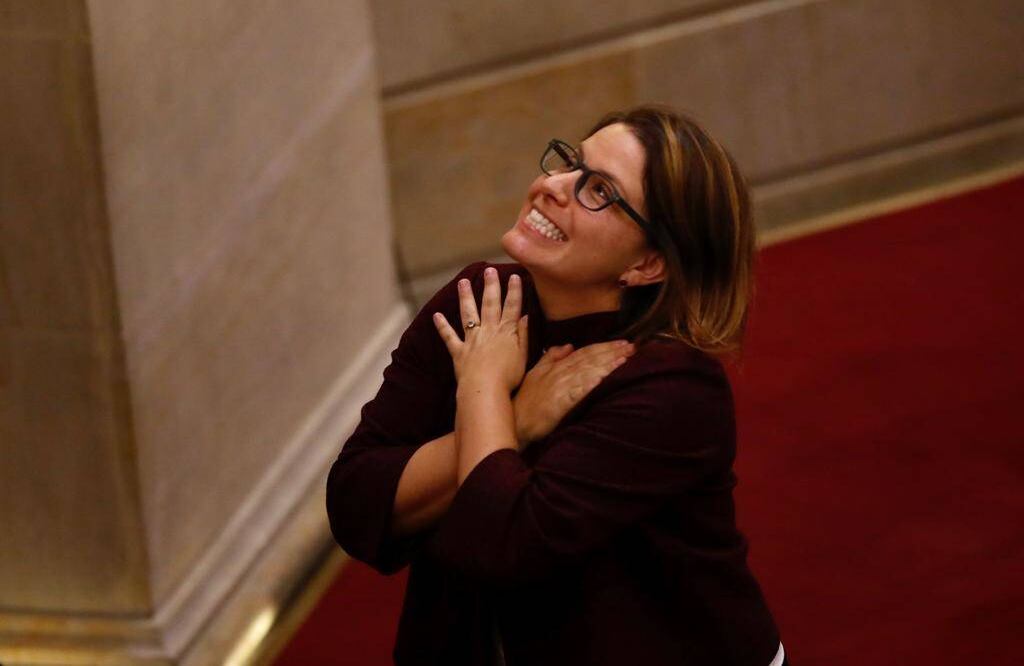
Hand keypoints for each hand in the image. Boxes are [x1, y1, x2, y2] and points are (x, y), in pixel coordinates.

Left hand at [432, 267, 527, 392]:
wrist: (485, 390)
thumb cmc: (509, 377)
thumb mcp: (523, 356)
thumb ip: (524, 335)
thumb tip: (525, 316)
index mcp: (506, 332)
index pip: (512, 307)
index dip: (514, 291)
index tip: (514, 276)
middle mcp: (488, 331)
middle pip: (490, 304)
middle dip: (490, 286)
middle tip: (489, 270)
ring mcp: (472, 340)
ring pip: (468, 314)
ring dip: (465, 297)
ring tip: (462, 283)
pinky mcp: (459, 352)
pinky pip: (449, 337)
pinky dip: (442, 326)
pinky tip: (436, 315)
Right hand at [513, 339, 635, 446]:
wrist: (514, 423)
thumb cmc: (524, 401)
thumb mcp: (535, 374)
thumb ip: (551, 358)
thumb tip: (569, 345)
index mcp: (556, 367)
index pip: (584, 352)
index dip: (604, 346)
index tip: (622, 343)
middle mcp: (559, 373)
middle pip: (590, 358)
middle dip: (612, 351)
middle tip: (632, 347)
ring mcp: (560, 386)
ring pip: (588, 370)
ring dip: (608, 363)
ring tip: (626, 358)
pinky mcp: (560, 402)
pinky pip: (579, 389)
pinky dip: (592, 381)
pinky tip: (606, 376)